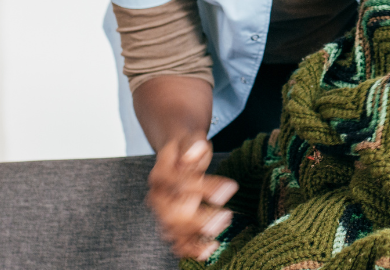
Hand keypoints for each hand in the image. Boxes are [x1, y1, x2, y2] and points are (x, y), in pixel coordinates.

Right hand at [146, 139, 237, 260]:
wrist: (177, 154)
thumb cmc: (188, 148)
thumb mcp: (192, 140)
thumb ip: (194, 145)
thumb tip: (198, 148)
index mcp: (160, 174)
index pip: (181, 184)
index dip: (206, 188)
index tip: (231, 188)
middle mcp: (157, 196)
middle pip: (172, 215)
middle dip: (200, 220)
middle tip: (226, 217)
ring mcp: (162, 212)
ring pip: (173, 231)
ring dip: (197, 236)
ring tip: (220, 233)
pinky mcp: (170, 223)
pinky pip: (177, 240)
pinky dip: (191, 248)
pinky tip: (210, 249)